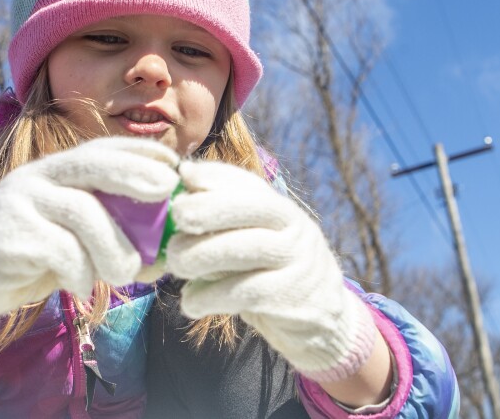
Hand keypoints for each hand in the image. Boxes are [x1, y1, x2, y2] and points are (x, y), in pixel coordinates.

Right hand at [0, 136, 179, 345]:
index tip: (172, 164)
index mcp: (53, 172)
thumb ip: (109, 236)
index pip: (99, 150)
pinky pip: (62, 251)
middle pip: (89, 165)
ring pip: (82, 213)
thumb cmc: (31, 257)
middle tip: (164, 191)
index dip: (137, 152)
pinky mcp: (8, 236)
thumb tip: (166, 254)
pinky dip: (81, 273)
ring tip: (123, 274)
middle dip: (132, 173)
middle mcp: (36, 178)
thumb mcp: (71, 240)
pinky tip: (80, 286)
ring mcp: (19, 203)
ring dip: (113, 248)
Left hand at [165, 160, 377, 382]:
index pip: (248, 183)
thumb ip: (223, 221)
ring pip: (245, 248)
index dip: (214, 176)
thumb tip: (182, 179)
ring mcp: (297, 262)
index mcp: (281, 209)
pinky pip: (245, 292)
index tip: (183, 177)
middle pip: (250, 207)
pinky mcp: (293, 298)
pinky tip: (191, 302)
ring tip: (176, 266)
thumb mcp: (254, 242)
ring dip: (200, 255)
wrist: (323, 324)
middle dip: (207, 208)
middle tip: (176, 220)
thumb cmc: (270, 276)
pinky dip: (209, 296)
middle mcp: (294, 228)